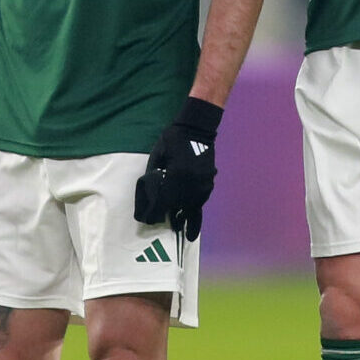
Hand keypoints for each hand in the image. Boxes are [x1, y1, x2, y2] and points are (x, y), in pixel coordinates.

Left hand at [134, 97, 221, 240]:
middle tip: (168, 226)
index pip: (165, 201)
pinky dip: (196, 207)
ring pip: (194, 206)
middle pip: (180, 207)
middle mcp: (191, 183)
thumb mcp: (158, 156)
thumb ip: (156, 175)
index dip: (156, 213)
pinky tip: (192, 213)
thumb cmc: (173, 139)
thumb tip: (153, 192)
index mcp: (176, 176)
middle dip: (174, 218)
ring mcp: (202, 183)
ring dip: (188, 217)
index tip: (150, 220)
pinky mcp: (209, 181)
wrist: (197, 128)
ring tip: (185, 232)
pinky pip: (202, 199)